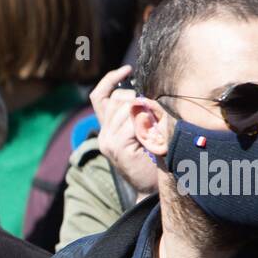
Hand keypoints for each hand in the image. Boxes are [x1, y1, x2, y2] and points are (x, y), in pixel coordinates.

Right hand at [89, 64, 157, 195]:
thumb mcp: (146, 132)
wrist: (153, 188)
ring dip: (146, 111)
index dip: (111, 80)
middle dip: (138, 99)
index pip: (100, 96)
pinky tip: (153, 130)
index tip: (127, 69)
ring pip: (126, 108)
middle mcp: (103, 134)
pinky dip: (146, 122)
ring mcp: (108, 141)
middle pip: (118, 98)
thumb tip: (143, 95)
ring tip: (157, 127)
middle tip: (156, 114)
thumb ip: (140, 114)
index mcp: (107, 129)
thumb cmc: (154, 159)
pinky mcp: (116, 147)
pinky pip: (132, 122)